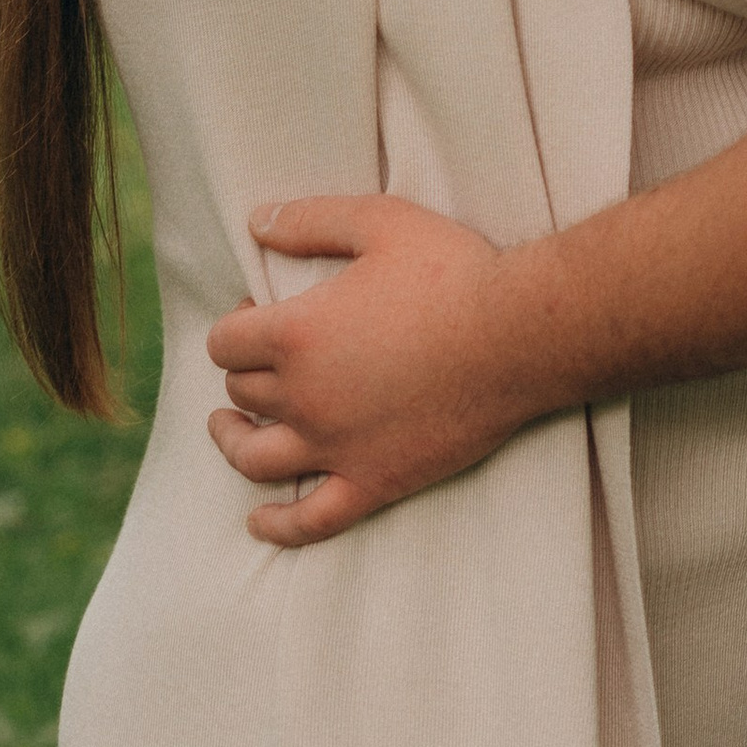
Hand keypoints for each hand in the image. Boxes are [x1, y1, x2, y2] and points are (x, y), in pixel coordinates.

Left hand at [203, 195, 537, 548]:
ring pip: (256, 459)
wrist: (520, 335)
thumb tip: (255, 223)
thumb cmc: (455, 271)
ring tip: (231, 429)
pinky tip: (260, 521)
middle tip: (266, 358)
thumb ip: (310, 220)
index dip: (235, 326)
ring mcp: (337, 446)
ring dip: (234, 442)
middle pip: (243, 393)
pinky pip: (311, 520)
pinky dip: (278, 526)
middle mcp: (305, 396)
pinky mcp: (374, 481)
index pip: (226, 343)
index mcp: (297, 333)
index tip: (256, 316)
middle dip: (243, 373)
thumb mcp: (380, 222)